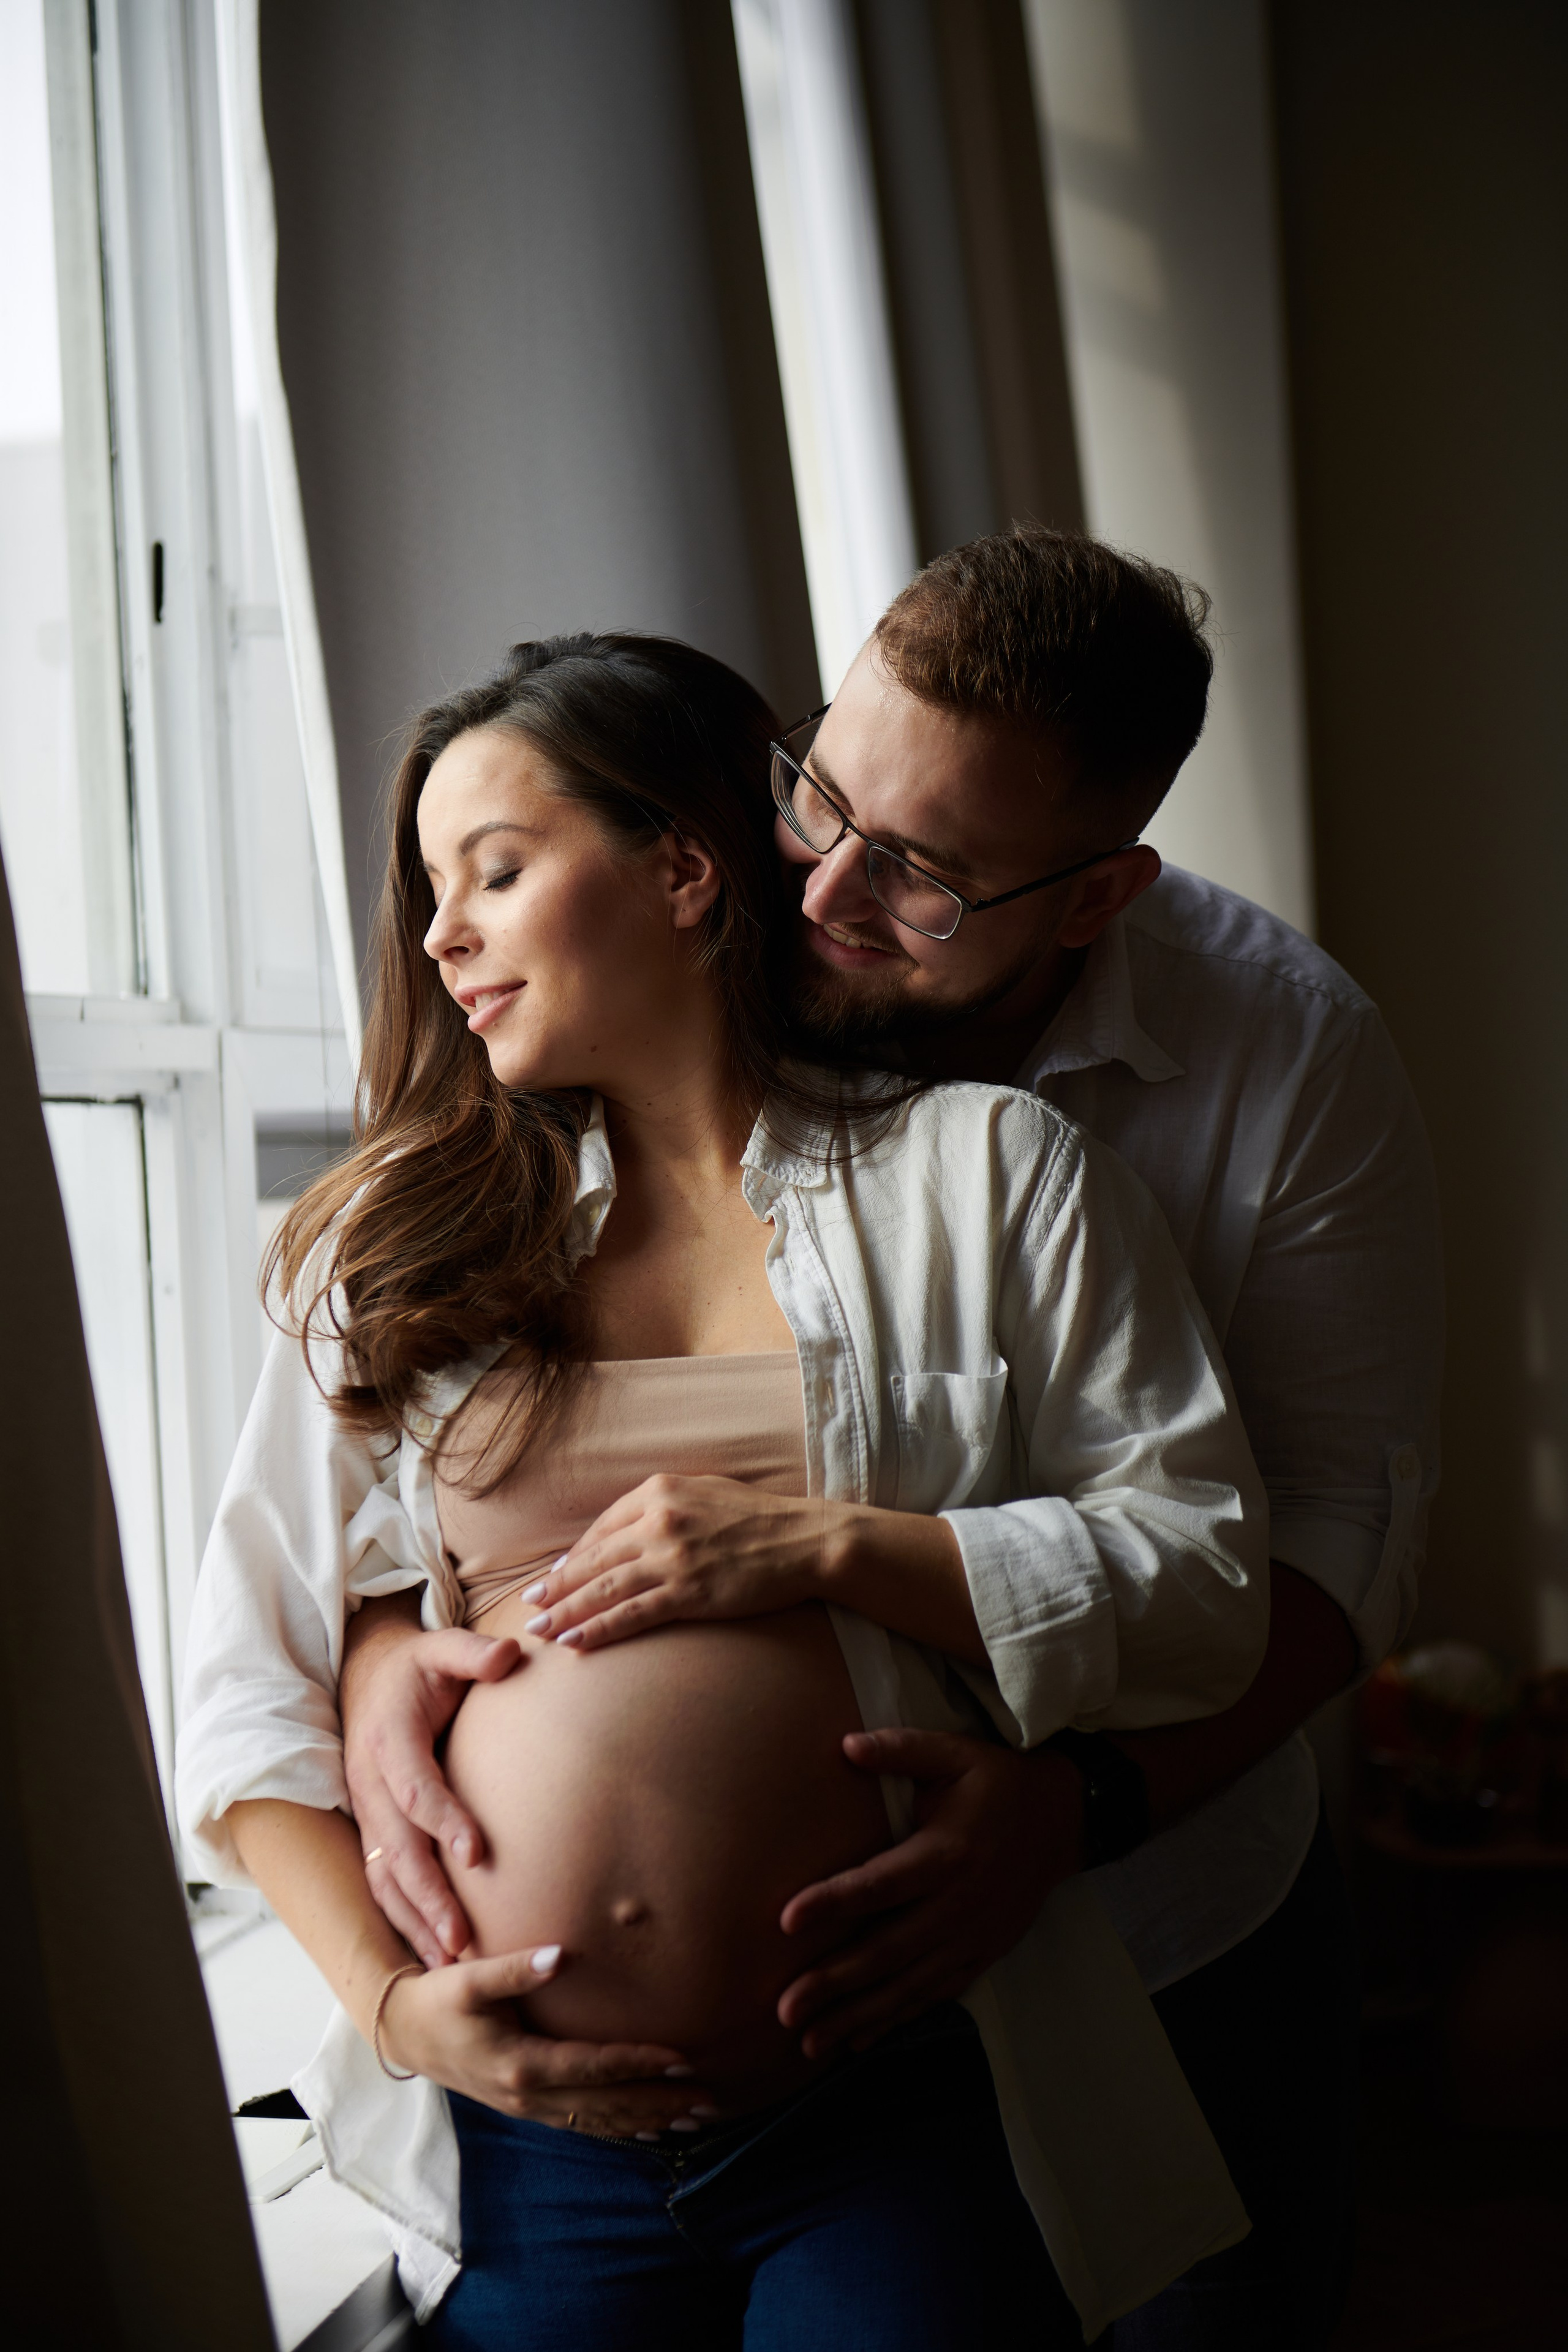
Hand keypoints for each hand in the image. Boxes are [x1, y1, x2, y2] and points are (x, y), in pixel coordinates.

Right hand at [343, 1616, 522, 1968]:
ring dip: (415, 1920)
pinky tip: (436, 1956)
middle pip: (397, 1848)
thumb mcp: (440, 1647)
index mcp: (388, 1739)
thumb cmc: (417, 1667)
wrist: (367, 1676)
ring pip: (385, 1876)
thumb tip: (512, 1655)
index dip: (444, 1820)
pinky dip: (405, 1921)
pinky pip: (382, 1884)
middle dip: (429, 1895)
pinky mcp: (371, 1831)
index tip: (478, 1854)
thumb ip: (474, 1653)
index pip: (415, 1788)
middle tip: (463, 1939)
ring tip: (453, 1962)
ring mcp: (365, 1812)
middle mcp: (370, 1783)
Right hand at [381, 1946, 717, 2135]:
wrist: (405, 2033)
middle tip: (709, 2099)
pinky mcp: (527, 2108)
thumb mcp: (470, 1978)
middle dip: (660, 2102)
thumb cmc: (440, 1999)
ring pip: (599, 2122)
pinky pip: (582, 2125)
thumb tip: (559, 1953)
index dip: (640, 2063)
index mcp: (521, 2064)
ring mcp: (528, 2108)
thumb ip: (516, 1967)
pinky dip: (619, 2128)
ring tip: (694, 2119)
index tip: (683, 2057)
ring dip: (647, 2121)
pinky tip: (649, 2130)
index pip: (594, 2066)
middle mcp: (529, 2095)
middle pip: (606, 2105)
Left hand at [523, 1474, 838, 1651]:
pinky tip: (576, 1643)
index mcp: (660, 1491)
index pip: (602, 1528)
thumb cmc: (759, 1518)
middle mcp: (658, 1520)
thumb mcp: (705, 1493)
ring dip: (566, 1612)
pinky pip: (632, 1613)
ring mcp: (672, 1557)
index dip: (573, 1556)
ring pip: (603, 1589)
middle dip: (557, 1587)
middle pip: (593, 1559)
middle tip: (529, 1607)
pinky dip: (599, 1629)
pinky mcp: (689, 1591)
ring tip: (539, 1630)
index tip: (553, 1577)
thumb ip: (664, 1506)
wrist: (805, 1540)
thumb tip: (628, 1531)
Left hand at [776, 1729, 1083, 2058]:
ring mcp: (970, 1938)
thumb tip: (845, 1745)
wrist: (1062, 1822)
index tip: (786, 1921)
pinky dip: (895, 2020)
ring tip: (808, 2042)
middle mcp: (957, 1905)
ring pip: (906, 1986)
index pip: (881, 1883)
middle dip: (833, 1982)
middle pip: (887, 1950)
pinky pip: (932, 1996)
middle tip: (783, 2008)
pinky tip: (856, 2040)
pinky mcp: (979, 1957)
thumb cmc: (997, 1783)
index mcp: (946, 1854)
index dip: (834, 1902)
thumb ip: (902, 1749)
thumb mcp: (956, 1753)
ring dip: (856, 2016)